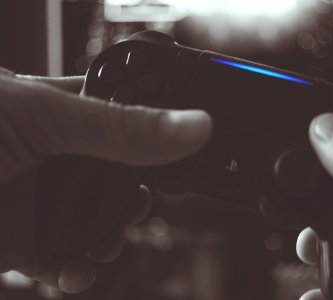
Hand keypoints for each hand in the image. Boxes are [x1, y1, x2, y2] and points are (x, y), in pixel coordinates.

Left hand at [0, 70, 211, 292]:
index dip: (157, 139)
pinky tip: (76, 271)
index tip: (179, 158)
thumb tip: (194, 126)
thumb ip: (119, 127)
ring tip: (105, 244)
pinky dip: (81, 273)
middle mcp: (57, 157)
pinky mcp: (23, 244)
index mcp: (64, 113)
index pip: (128, 120)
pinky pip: (69, 261)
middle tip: (136, 206)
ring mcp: (41, 202)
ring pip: (100, 224)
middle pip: (121, 180)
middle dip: (134, 199)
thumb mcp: (41, 119)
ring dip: (111, 240)